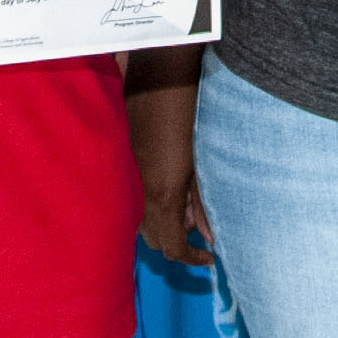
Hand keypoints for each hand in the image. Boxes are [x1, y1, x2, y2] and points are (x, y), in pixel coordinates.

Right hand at [132, 96, 211, 264]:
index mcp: (164, 195)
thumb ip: (202, 204)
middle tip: (200, 225)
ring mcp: (131, 182)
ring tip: (187, 202)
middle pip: (156, 241)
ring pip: (144, 224)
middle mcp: (142, 194)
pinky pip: (137, 203)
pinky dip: (155, 206)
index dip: (191, 258)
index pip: (172, 247)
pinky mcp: (126, 169)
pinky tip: (172, 185)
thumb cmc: (187, 116)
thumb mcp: (201, 165)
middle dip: (178, 240)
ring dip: (165, 223)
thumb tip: (211, 236)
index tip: (210, 257)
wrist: (158, 78)